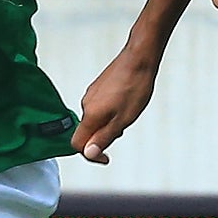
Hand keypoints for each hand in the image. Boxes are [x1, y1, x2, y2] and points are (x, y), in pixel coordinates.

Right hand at [71, 46, 160, 163]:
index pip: (77, 143)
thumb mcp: (123, 119)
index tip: (106, 157)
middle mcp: (86, 104)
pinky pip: (99, 108)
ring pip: (94, 119)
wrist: (139, 59)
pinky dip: (109, 113)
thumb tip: (89, 153)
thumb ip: (104, 137)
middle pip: (87, 132)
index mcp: (90, 114)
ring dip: (108, 124)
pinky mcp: (98, 87)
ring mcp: (91, 94)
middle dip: (103, 138)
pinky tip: (125, 104)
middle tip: (124, 128)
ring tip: (128, 113)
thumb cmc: (135, 87)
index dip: (90, 155)